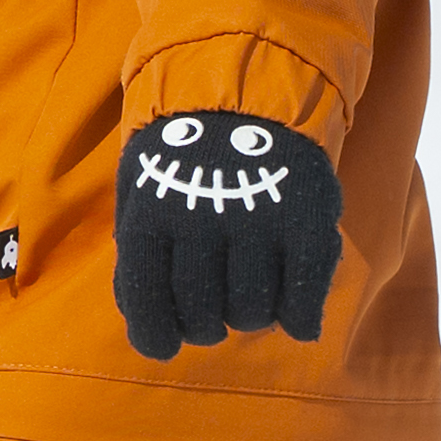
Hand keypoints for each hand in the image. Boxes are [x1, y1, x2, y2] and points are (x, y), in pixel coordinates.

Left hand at [113, 111, 340, 356]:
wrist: (248, 95)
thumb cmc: (183, 154)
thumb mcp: (141, 189)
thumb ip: (136, 252)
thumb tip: (141, 319)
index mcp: (150, 215)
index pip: (147, 301)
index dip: (155, 336)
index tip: (165, 345)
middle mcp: (200, 221)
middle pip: (203, 315)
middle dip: (205, 327)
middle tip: (212, 316)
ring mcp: (255, 220)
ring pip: (252, 312)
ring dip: (250, 318)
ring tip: (249, 297)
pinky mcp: (304, 220)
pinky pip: (303, 295)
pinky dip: (300, 318)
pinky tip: (295, 319)